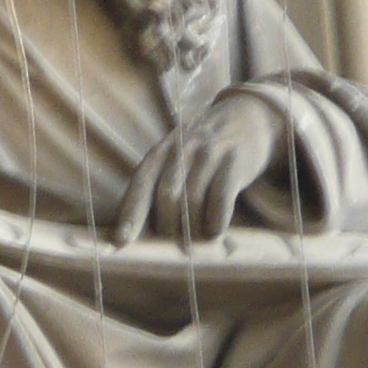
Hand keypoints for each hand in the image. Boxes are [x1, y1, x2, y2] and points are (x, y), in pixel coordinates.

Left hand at [114, 91, 291, 245]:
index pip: (140, 183)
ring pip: (194, 199)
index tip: (121, 241)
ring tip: (196, 245)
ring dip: (193, 229)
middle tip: (173, 247)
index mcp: (160, 152)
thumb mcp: (175, 160)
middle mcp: (181, 149)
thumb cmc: (201, 153)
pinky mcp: (235, 162)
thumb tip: (138, 234)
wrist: (245, 119)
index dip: (131, 213)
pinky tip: (216, 231)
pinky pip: (222, 197)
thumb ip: (157, 188)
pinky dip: (216, 219)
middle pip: (167, 195)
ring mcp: (209, 154)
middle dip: (167, 227)